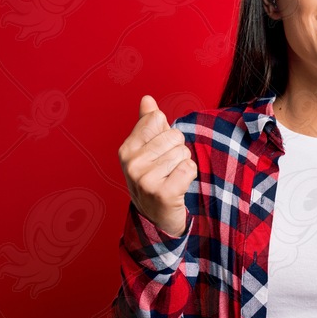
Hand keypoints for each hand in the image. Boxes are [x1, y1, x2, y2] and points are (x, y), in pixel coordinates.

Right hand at [118, 95, 196, 236]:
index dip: (166, 134)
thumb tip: (147, 99)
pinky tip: (178, 187)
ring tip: (172, 178)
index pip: (158, 119)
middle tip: (168, 169)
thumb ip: (147, 124)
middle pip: (174, 136)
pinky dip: (190, 176)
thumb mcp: (147, 151)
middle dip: (178, 151)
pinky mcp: (163, 193)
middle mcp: (132, 164)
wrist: (156, 218)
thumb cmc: (154, 178)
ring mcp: (145, 180)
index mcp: (126, 149)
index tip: (159, 153)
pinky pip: (189, 168)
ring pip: (183, 153)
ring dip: (184, 165)